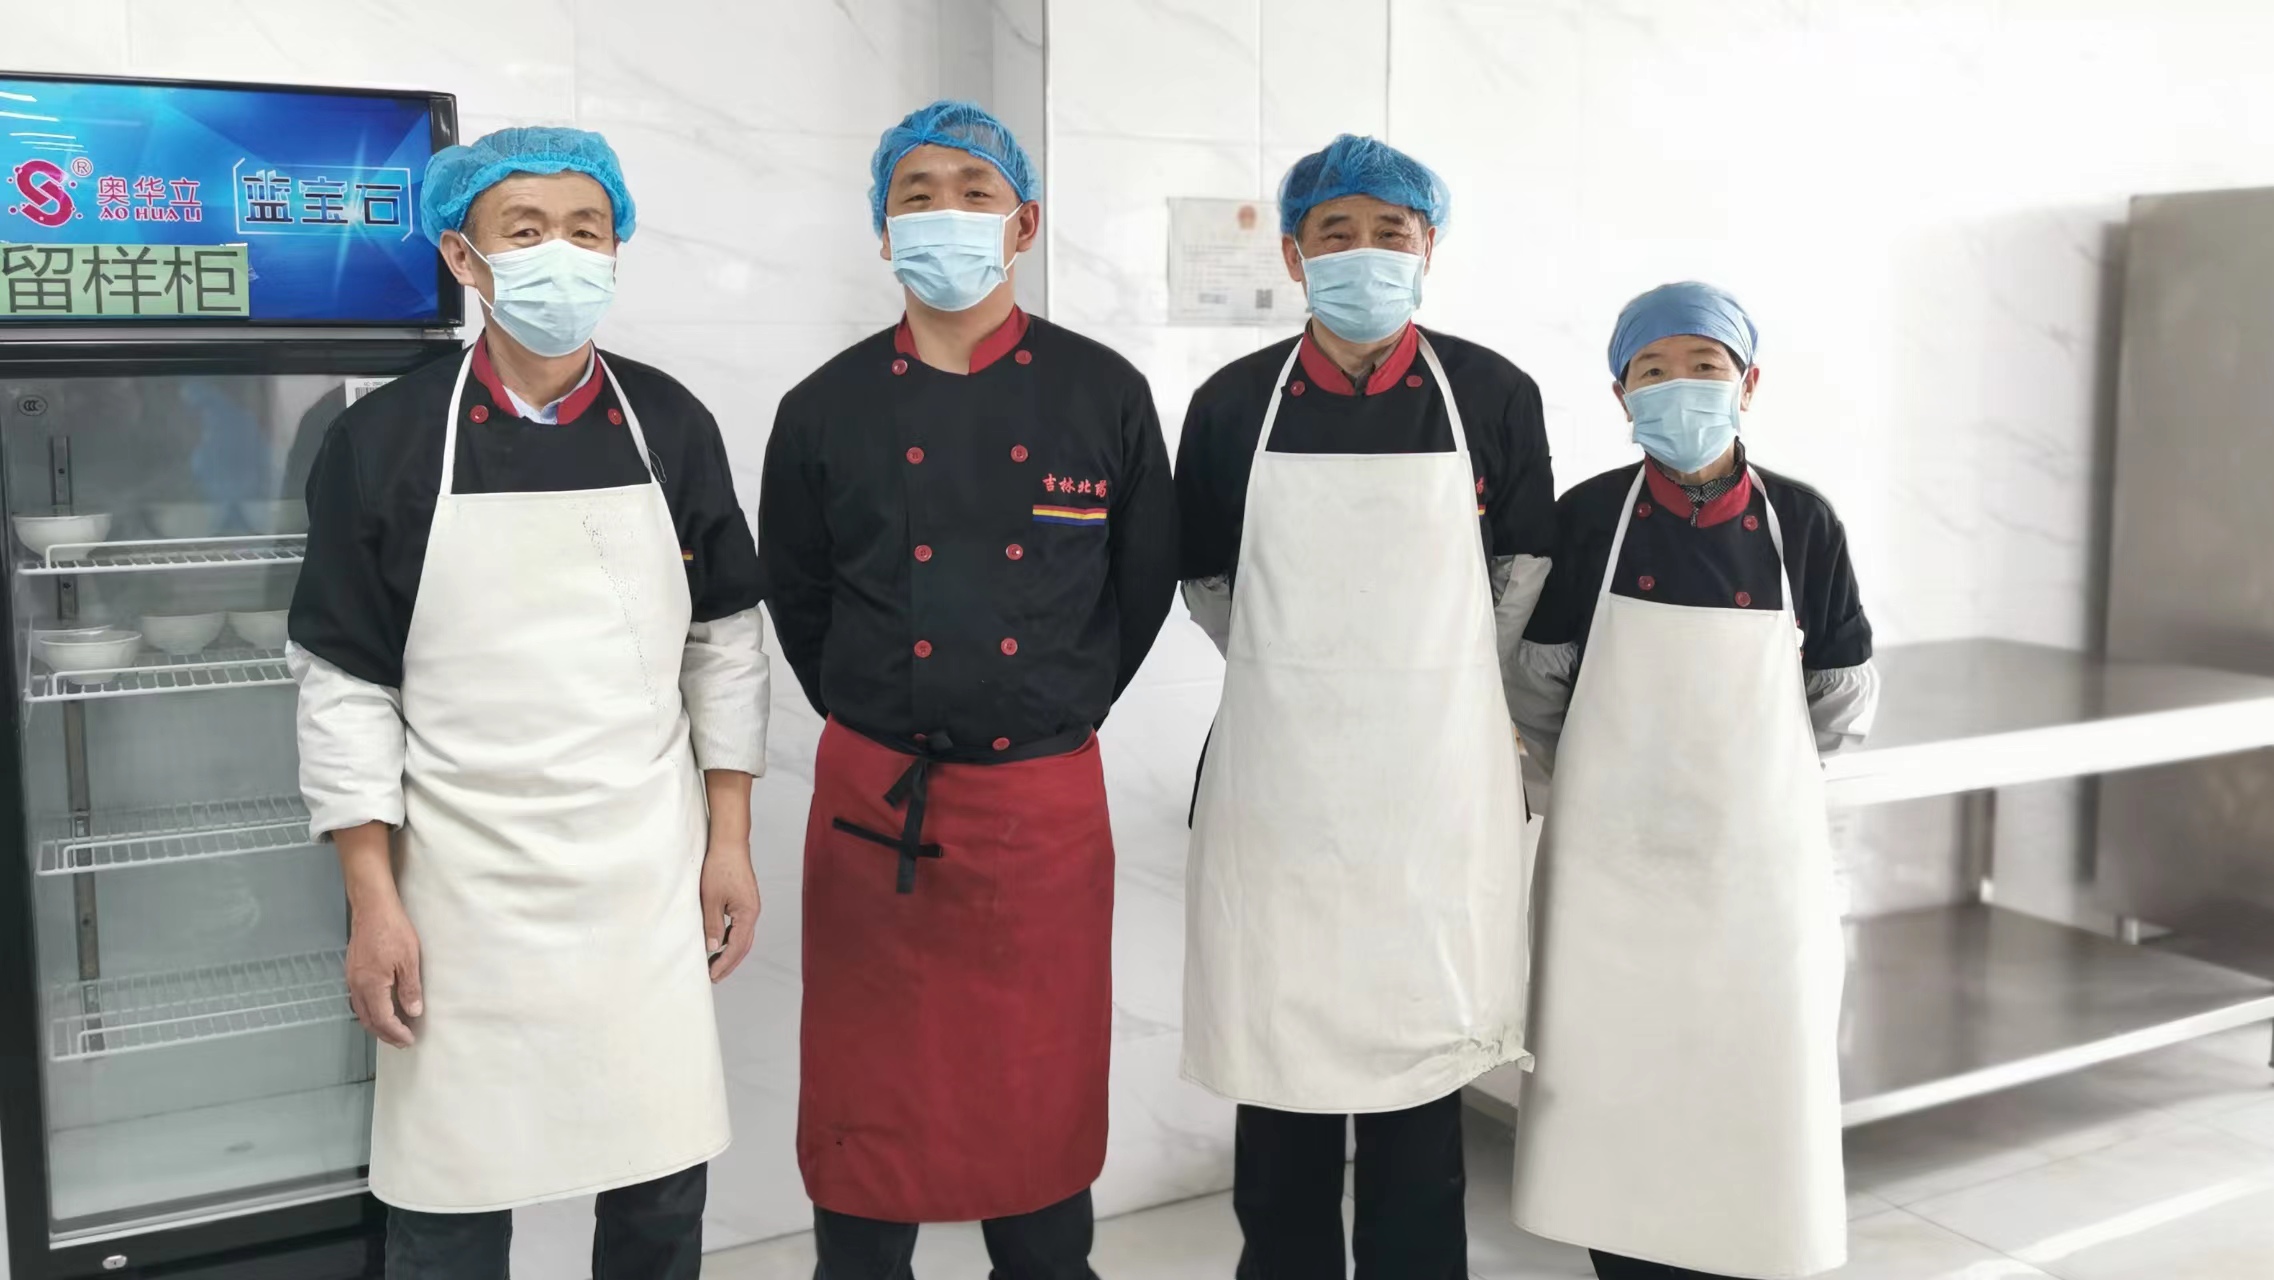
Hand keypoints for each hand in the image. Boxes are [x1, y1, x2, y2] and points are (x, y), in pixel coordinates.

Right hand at [346, 899, 422, 1047]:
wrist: (372, 908)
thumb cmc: (393, 930)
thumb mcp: (409, 960)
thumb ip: (410, 989)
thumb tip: (413, 1013)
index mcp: (371, 986)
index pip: (383, 1019)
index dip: (396, 1033)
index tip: (409, 1040)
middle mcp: (356, 986)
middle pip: (368, 1020)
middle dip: (385, 1034)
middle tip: (402, 1041)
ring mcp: (352, 978)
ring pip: (361, 1011)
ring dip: (377, 1024)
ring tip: (393, 1030)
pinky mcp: (352, 971)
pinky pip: (359, 1000)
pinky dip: (371, 1011)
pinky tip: (382, 1009)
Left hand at [701, 840, 759, 982]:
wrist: (729, 844)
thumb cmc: (720, 867)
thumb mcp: (711, 899)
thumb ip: (712, 925)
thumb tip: (712, 948)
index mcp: (748, 913)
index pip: (737, 946)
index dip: (724, 963)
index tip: (712, 975)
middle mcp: (753, 913)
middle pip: (744, 946)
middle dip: (729, 963)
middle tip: (714, 977)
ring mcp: (750, 907)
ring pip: (742, 937)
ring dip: (730, 952)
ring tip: (714, 964)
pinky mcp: (745, 902)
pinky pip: (739, 927)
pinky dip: (730, 939)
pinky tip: (718, 943)